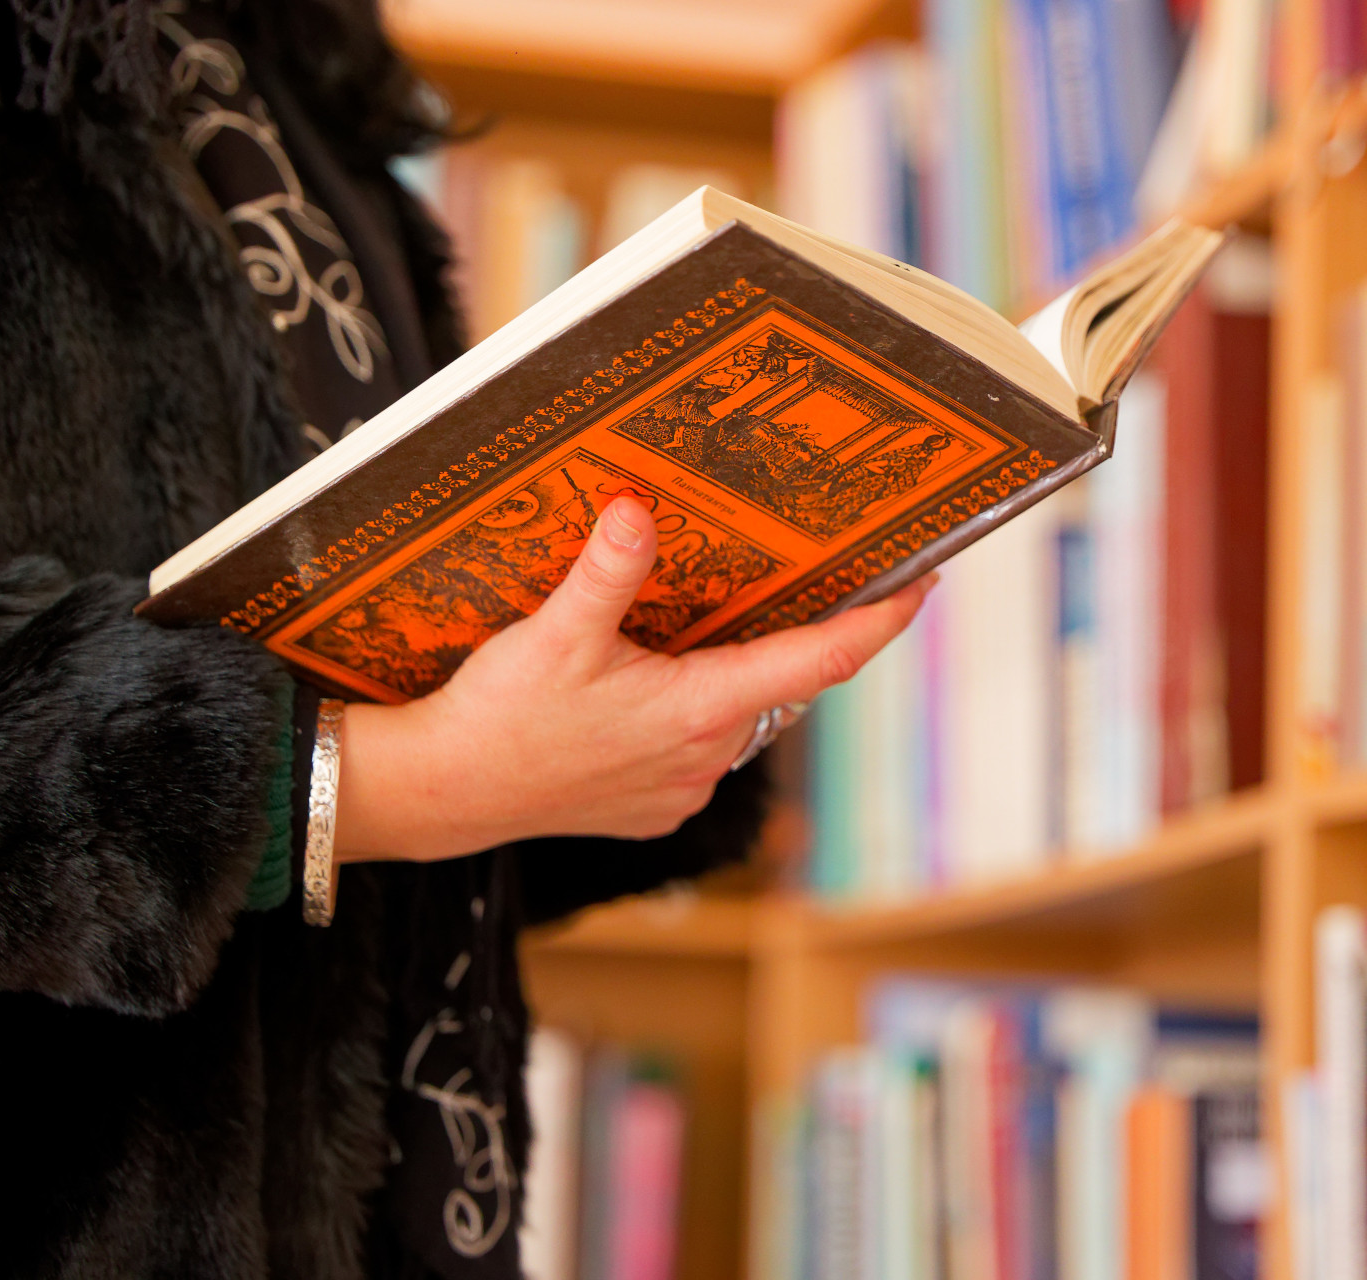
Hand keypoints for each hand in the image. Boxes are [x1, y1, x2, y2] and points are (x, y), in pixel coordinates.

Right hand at [331, 496, 931, 861]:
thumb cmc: (499, 717)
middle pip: (782, 684)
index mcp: (700, 708)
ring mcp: (684, 788)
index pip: (820, 661)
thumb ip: (605, 572)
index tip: (923, 586)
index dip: (879, 623)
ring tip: (703, 627)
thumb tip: (637, 511)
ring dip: (733, 674)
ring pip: (738, 715)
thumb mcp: (552, 633)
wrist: (443, 794)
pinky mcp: (656, 806)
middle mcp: (709, 755)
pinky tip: (649, 686)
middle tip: (805, 577)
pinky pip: (699, 748)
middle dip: (797, 635)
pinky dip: (692, 713)